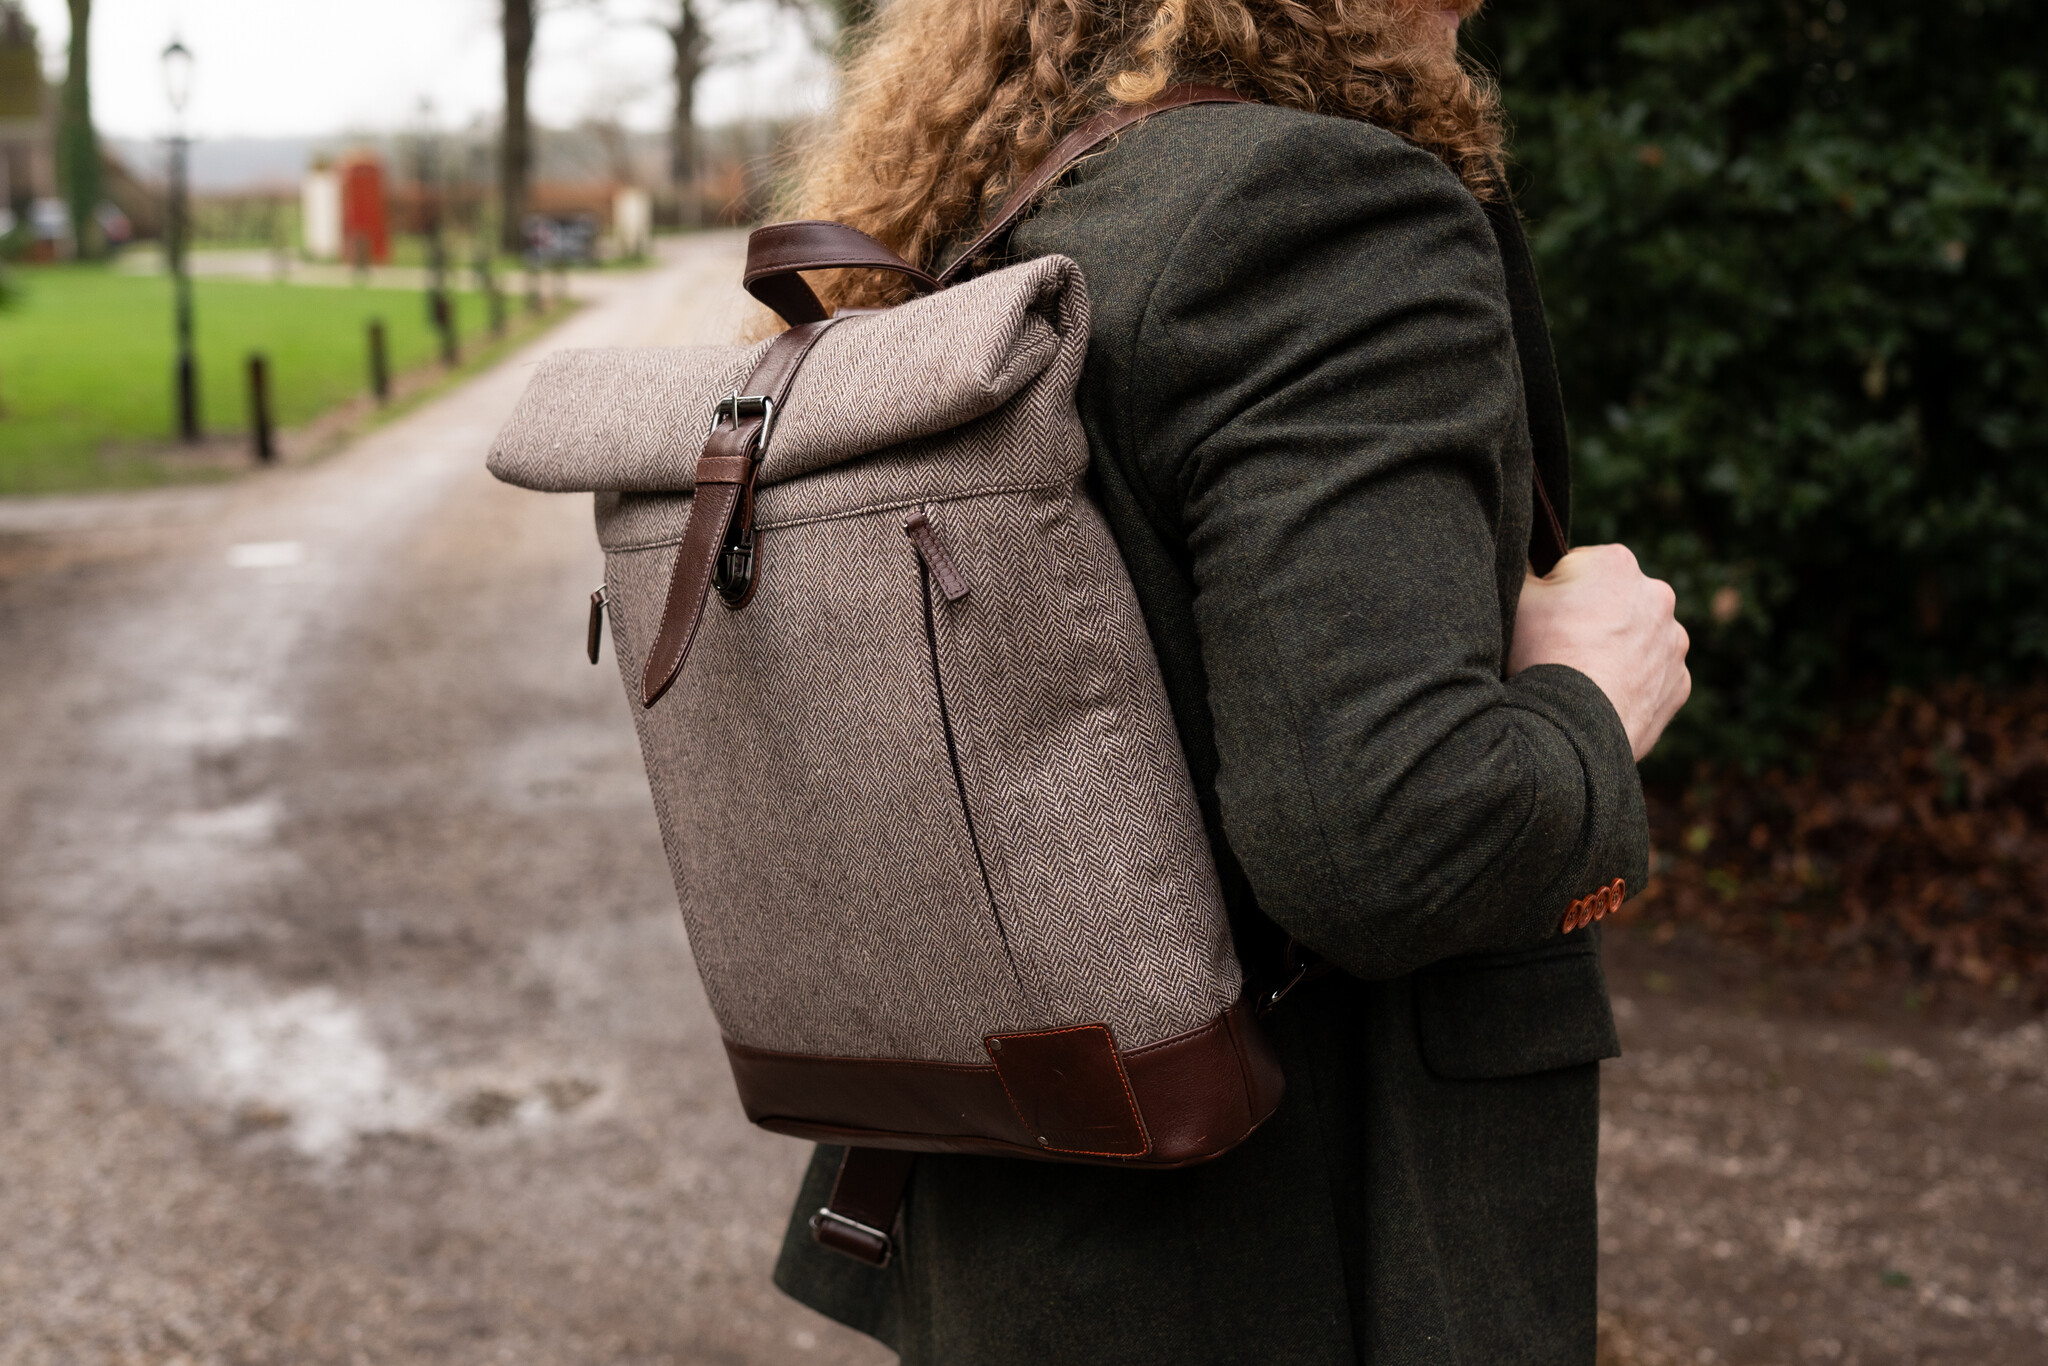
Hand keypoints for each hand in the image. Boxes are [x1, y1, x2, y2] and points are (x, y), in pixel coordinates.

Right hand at [1509, 545, 1690, 759]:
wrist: (1573, 725)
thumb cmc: (1542, 652)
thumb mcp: (1515, 597)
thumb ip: (1524, 570)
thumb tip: (1528, 562)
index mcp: (1616, 562)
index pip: (1579, 567)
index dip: (1555, 593)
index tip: (1544, 618)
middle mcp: (1657, 594)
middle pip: (1615, 601)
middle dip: (1593, 618)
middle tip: (1560, 648)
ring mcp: (1674, 641)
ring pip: (1638, 638)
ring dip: (1616, 650)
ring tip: (1582, 676)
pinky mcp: (1679, 682)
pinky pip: (1652, 676)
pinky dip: (1632, 684)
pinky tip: (1603, 697)